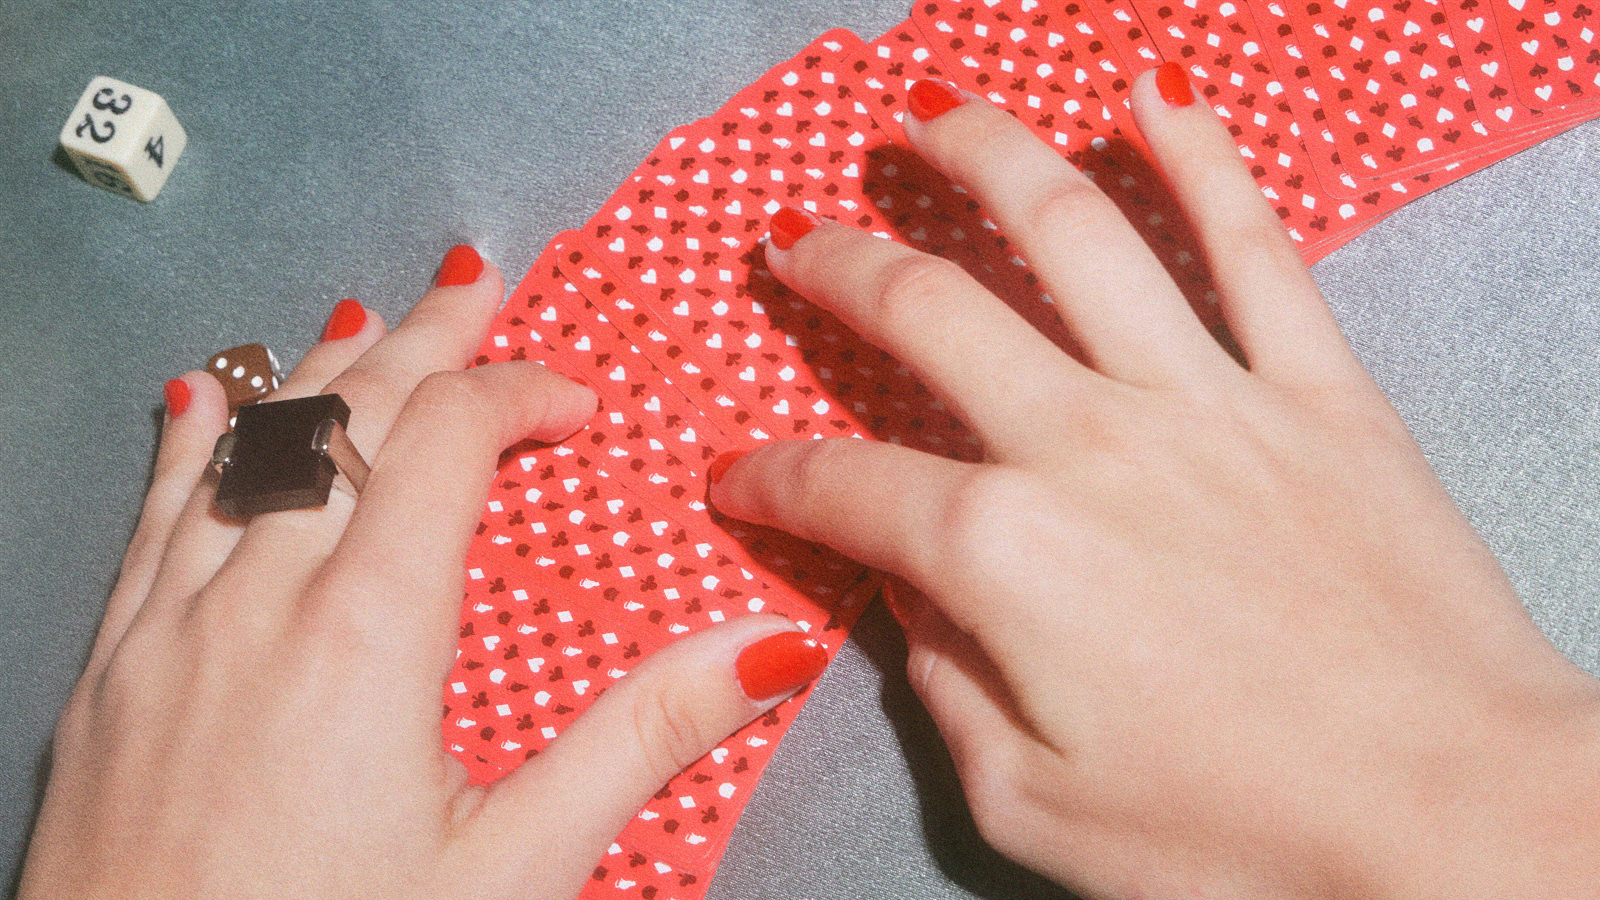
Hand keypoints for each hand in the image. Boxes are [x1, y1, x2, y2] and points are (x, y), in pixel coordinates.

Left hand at [21, 247, 826, 899]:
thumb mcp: (514, 866)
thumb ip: (642, 739)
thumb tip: (768, 643)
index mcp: (369, 629)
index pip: (446, 438)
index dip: (518, 389)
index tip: (573, 400)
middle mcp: (259, 596)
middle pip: (347, 411)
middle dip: (425, 341)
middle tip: (477, 288)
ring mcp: (169, 623)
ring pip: (249, 443)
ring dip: (320, 372)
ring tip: (371, 319)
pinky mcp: (110, 667)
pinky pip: (153, 512)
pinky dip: (193, 438)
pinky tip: (202, 397)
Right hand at [711, 69, 1599, 898]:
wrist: (1463, 824)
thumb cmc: (1248, 841)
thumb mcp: (1033, 807)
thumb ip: (944, 689)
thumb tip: (912, 603)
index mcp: (1004, 556)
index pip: (843, 487)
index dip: (768, 479)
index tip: (736, 477)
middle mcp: (1089, 447)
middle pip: (931, 312)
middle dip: (839, 268)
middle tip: (795, 244)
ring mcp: (1208, 403)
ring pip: (1074, 234)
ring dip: (984, 156)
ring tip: (927, 116)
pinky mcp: (1318, 392)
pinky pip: (1253, 248)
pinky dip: (1201, 158)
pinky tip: (1151, 98)